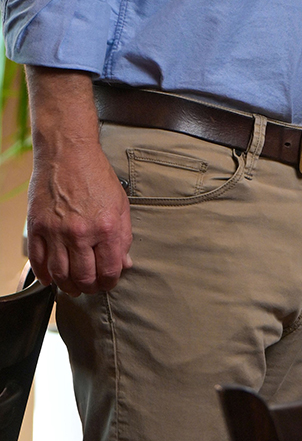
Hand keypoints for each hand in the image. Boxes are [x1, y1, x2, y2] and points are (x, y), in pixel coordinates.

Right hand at [28, 141, 132, 295]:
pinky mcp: (37, 228)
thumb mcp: (120, 203)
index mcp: (106, 227)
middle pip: (84, 278)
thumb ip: (124, 237)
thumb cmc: (96, 175)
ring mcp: (56, 232)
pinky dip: (45, 275)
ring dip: (68, 286)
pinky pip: (38, 262)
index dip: (110, 282)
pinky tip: (53, 277)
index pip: (109, 271)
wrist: (68, 152)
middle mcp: (81, 233)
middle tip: (91, 286)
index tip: (108, 282)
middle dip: (90, 287)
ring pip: (60, 275)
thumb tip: (125, 263)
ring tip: (73, 285)